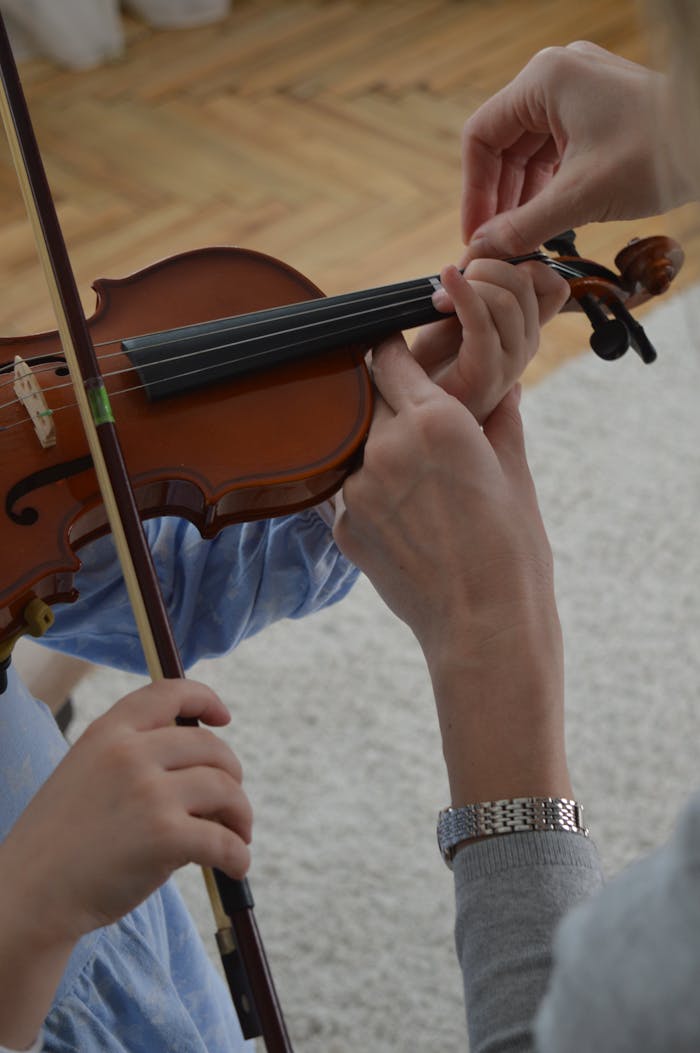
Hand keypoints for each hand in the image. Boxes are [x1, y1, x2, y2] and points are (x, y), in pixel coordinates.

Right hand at [2, 680, 251, 944]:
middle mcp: (131, 753)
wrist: (29, 894)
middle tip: (231, 805)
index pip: (170, 693)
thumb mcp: (86, 775)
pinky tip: (236, 866)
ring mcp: (149, 793)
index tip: (223, 717)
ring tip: (238, 836)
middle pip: (211, 747)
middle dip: (231, 775)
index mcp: (109, 732)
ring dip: (241, 815)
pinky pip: (224, 839)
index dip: (205, 699)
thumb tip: (204, 768)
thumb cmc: (60, 843)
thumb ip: (134, 759)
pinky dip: (238, 855)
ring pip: (226, 789)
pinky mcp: (165, 836)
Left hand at [334, 339, 569, 802]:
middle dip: (392, 405)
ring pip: (358, 449)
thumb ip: (499, 420)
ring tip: (421, 487)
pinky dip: (374, 496)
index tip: (396, 352)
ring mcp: (356, 489)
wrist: (484, 627)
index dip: (393, 351)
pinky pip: (351, 493)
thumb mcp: (515, 474)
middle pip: (371, 401)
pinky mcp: (342, 528)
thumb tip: (504, 388)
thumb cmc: (512, 551)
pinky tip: (410, 522)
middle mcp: (385, 446)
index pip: (388, 357)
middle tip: (421, 428)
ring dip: (381, 453)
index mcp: (434, 420)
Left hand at [411, 258, 567, 420]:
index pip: (552, 283)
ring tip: (440, 298)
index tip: (481, 265)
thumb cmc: (432, 363)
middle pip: (528, 282)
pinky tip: (442, 290)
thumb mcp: (457, 315)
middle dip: (486, 267)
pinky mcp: (485, 372)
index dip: (522, 261)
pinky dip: (462, 295)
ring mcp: (509, 362)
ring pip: (509, 299)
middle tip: (452, 281)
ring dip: (471, 285)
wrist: (410, 407)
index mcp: (524, 330)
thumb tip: (480, 248)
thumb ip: (474, 286)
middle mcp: (525, 345)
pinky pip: (482, 321)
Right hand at [461, 42, 691, 258]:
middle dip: (500, 200)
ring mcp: (581, 92)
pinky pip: (558, 152)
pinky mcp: (600, 112)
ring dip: (523, 198)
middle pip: (505, 146)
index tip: (475, 235)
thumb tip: (481, 252)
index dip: (474, 192)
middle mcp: (558, 78)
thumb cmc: (658, 154)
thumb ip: (524, 227)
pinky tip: (546, 223)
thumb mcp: (581, 198)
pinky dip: (548, 188)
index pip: (482, 138)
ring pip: (531, 152)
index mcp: (544, 80)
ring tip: (519, 241)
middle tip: (496, 246)